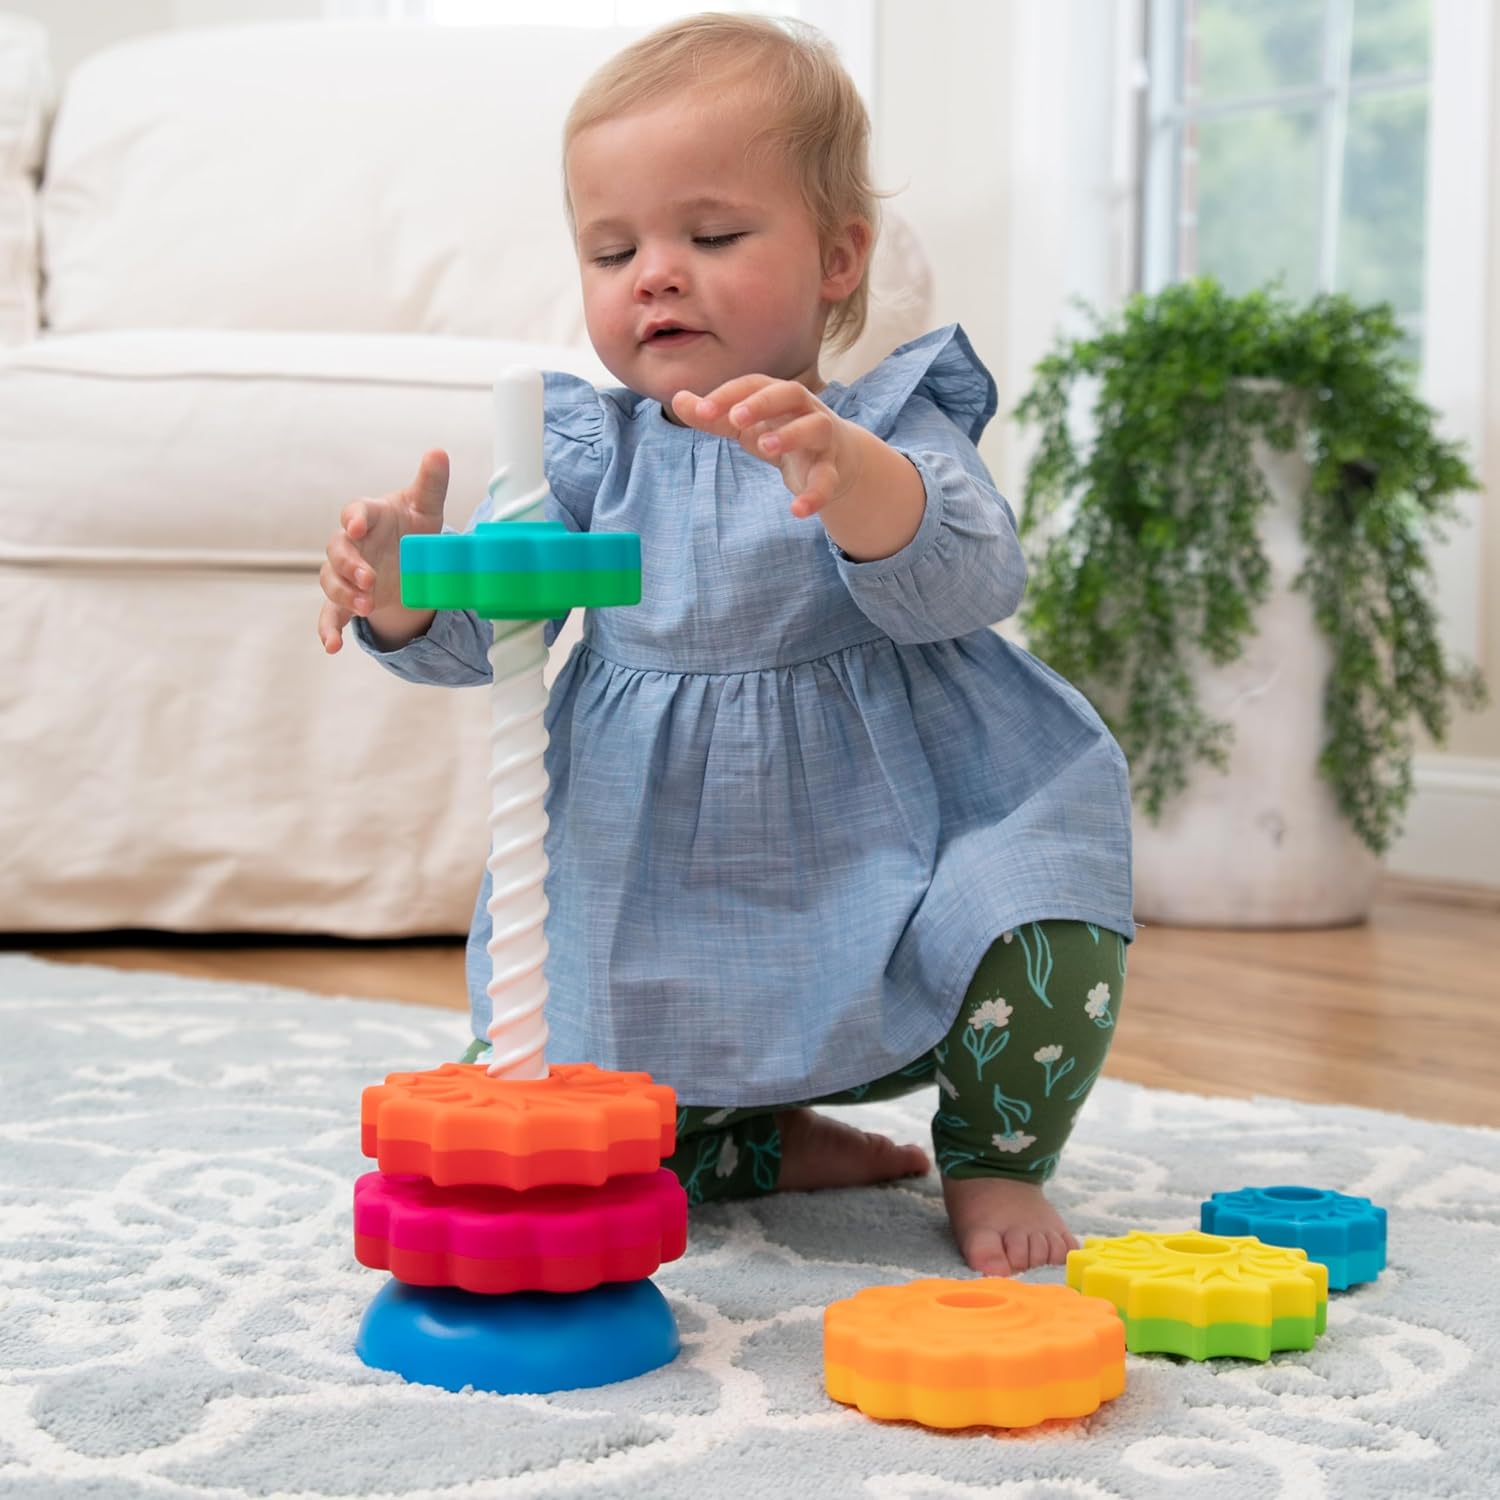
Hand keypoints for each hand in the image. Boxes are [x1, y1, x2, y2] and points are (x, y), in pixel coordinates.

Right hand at [318, 450, 448, 652]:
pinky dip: (328, 630)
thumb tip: (439, 451)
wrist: (408, 560)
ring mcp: (345, 572)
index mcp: (369, 516)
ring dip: (344, 594)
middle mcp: (351, 543)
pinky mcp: (346, 599)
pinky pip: (329, 614)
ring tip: (366, 606)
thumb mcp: (426, 508)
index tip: (358, 524)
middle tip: (369, 580)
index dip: (354, 517)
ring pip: (330, 581)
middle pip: (337, 550)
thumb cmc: (413, 526)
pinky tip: (332, 647)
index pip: (354, 512)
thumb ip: (431, 484)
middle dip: (350, 565)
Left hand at [670, 377, 863, 518]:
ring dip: (791, 435)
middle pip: (791, 393)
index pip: (754, 384)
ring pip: (815, 428)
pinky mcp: (832, 468)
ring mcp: (823, 437)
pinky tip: (797, 511)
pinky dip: (815, 494)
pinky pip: (828, 479)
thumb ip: (713, 416)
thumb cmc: (781, 431)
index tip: (701, 410)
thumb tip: (679, 400)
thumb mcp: (745, 424)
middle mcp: (805, 409)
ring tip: (765, 447)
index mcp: (778, 394)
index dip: (728, 394)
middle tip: (736, 418)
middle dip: (763, 403)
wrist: (837, 456)